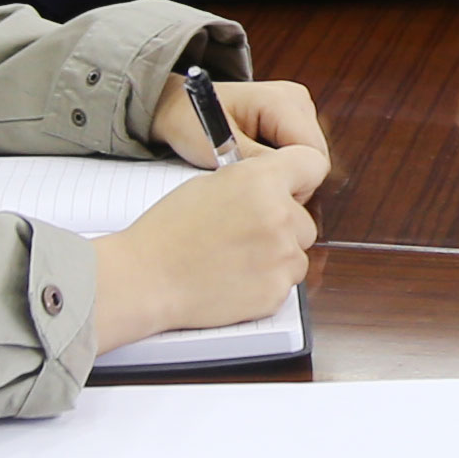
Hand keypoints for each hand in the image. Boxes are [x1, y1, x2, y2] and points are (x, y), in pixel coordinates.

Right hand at [90, 154, 322, 339]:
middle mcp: (279, 216)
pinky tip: (233, 280)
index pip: (312, 165)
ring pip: (297, 255)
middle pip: (305, 220)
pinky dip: (265, 284)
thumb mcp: (208, 184)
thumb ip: (252, 181)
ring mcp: (281, 258)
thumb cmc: (167, 231)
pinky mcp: (276, 292)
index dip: (299, 177)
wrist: (146, 278)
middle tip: (245, 234)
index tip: (291, 188)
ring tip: (234, 259)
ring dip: (276, 258)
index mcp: (262, 181)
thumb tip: (276, 185)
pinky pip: (284, 284)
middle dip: (283, 227)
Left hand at [154, 74, 324, 167]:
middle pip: (315, 156)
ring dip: (282, 170)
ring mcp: (298, 107)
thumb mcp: (218, 147)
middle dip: (287, 175)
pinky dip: (280, 164)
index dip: (293, 180)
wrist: (176, 107)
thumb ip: (256, 162)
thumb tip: (283, 182)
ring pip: (309, 158)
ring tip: (247, 168)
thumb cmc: (190, 121)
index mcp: (281, 100)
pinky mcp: (294, 118)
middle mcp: (297, 100)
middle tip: (249, 181)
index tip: (262, 192)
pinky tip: (255, 162)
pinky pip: (300, 153)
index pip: (313, 153)